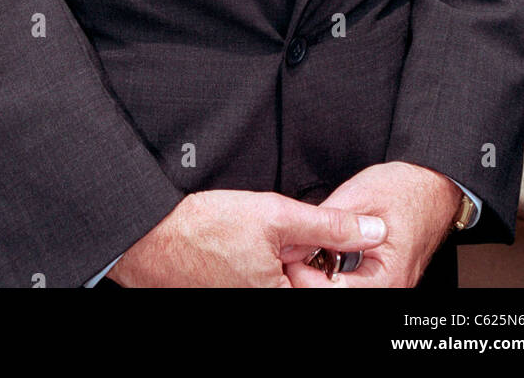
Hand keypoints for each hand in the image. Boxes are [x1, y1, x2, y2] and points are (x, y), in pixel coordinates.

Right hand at [107, 189, 386, 287]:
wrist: (150, 239)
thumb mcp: (275, 215)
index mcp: (283, 299)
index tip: (314, 239)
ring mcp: (246, 302)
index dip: (325, 257)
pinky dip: (259, 266)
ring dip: (280, 261)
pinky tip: (239, 248)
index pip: (328, 285)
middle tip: (272, 238)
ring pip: (283, 281)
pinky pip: (262, 283)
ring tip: (250, 241)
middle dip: (301, 258)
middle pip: (305, 283)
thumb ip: (328, 226)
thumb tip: (372, 231)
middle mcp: (265, 307)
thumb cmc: (203, 229)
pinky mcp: (232, 297)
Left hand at [284, 162, 460, 288]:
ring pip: (344, 291)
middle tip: (293, 254)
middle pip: (338, 295)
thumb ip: (330, 222)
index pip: (335, 292)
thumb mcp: (360, 195)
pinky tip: (322, 254)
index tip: (290, 258)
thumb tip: (299, 238)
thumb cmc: (406, 189)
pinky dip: (334, 272)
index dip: (307, 277)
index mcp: (388, 275)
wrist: (433, 185)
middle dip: (311, 277)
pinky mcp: (382, 279)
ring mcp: (389, 285)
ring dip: (321, 274)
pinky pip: (353, 284)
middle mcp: (391, 288)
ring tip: (306, 251)